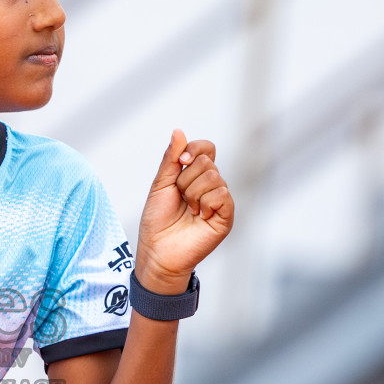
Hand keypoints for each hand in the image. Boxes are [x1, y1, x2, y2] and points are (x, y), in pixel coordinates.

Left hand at [135, 129, 234, 293]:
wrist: (157, 251)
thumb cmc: (157, 221)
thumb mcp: (160, 184)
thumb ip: (171, 159)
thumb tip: (178, 131)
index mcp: (195, 176)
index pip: (206, 148)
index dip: (193, 149)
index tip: (180, 161)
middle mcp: (211, 186)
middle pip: (207, 161)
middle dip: (185, 179)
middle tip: (180, 198)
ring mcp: (220, 201)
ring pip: (214, 176)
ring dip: (192, 193)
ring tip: (188, 210)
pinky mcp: (226, 216)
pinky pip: (222, 194)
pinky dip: (205, 203)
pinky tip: (199, 217)